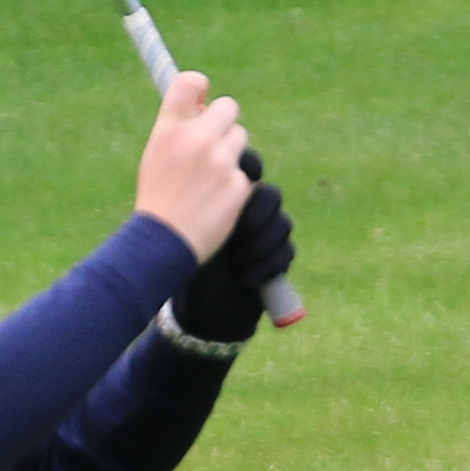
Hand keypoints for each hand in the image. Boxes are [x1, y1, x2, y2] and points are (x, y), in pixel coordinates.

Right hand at [135, 71, 250, 261]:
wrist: (162, 242)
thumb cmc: (158, 198)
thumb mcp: (156, 154)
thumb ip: (179, 128)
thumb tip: (205, 105)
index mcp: (169, 129)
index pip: (191, 82)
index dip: (200, 88)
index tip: (202, 102)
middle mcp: (195, 139)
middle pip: (229, 107)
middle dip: (224, 123)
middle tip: (214, 144)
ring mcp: (220, 161)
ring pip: (241, 139)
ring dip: (232, 154)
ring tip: (210, 179)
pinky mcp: (238, 184)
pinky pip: (244, 174)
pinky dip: (235, 186)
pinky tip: (216, 201)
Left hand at [172, 155, 295, 343]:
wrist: (194, 303)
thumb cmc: (182, 262)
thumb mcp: (183, 224)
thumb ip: (194, 193)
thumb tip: (204, 167)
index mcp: (225, 195)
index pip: (250, 171)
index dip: (248, 172)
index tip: (241, 182)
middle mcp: (248, 211)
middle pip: (272, 195)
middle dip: (257, 214)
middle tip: (239, 228)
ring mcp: (266, 234)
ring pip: (283, 224)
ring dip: (260, 245)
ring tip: (235, 262)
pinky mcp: (277, 259)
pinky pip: (287, 252)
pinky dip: (267, 267)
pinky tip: (245, 278)